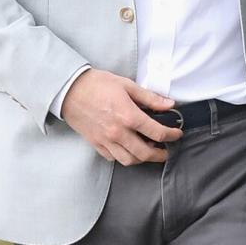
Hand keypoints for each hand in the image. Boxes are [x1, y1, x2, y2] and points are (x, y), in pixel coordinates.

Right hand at [61, 69, 182, 164]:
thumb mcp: (127, 85)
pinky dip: (124, 157)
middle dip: (160, 155)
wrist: (69, 90)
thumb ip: (150, 98)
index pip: (157, 132)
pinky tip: (129, 149)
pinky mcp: (96, 144)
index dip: (171, 135)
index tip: (176, 134)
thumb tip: (169, 104)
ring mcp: (106, 140)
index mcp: (128, 116)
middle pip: (145, 153)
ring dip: (142, 159)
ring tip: (148, 152)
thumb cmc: (97, 84)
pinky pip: (113, 158)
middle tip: (166, 151)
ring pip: (129, 160)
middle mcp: (118, 132)